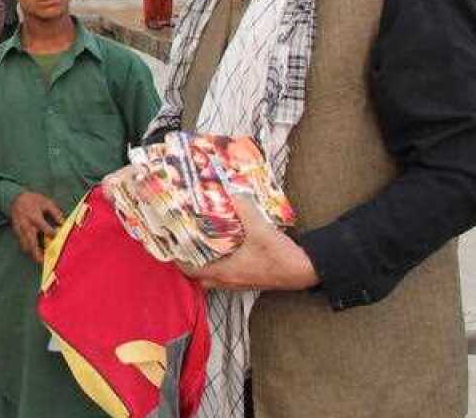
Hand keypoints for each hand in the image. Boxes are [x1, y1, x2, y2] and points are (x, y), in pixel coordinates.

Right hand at [10, 191, 63, 263]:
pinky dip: (28, 249)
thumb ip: (55, 212)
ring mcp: (20, 230)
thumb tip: (63, 222)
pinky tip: (34, 252)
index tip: (58, 237)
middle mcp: (26, 225)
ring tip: (40, 260)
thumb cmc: (32, 200)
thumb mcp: (46, 202)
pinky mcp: (16, 232)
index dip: (52, 234)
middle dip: (37, 253)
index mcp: (34, 216)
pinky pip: (21, 243)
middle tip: (44, 261)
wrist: (15, 199)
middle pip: (31, 242)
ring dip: (32, 253)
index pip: (44, 228)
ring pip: (25, 245)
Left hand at [181, 196, 318, 291]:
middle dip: (190, 265)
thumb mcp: (261, 229)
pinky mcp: (251, 280)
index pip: (192, 271)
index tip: (170, 249)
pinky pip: (228, 276)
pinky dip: (222, 266)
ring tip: (202, 249)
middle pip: (201, 278)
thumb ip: (245, 209)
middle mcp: (230, 280)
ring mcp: (241, 283)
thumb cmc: (280, 255)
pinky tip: (226, 252)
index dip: (178, 261)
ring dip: (206, 267)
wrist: (305, 270)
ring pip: (214, 279)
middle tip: (185, 248)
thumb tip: (233, 192)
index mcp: (226, 272)